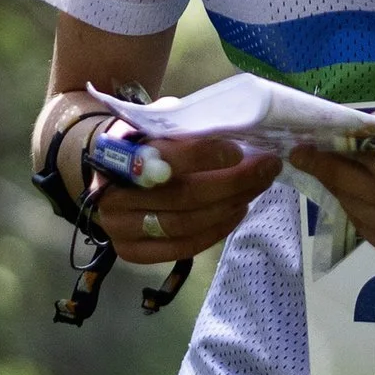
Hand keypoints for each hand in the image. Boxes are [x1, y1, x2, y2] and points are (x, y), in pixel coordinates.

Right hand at [90, 127, 280, 262]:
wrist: (108, 173)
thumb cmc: (142, 143)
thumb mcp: (155, 123)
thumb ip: (182, 124)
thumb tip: (229, 127)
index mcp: (115, 155)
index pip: (165, 158)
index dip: (204, 156)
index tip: (239, 151)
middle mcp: (112, 195)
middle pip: (182, 196)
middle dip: (232, 183)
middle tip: (266, 168)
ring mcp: (119, 228)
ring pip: (185, 225)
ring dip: (229, 207)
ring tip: (257, 188)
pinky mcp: (131, 252)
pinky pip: (182, 248)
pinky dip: (216, 231)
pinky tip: (237, 211)